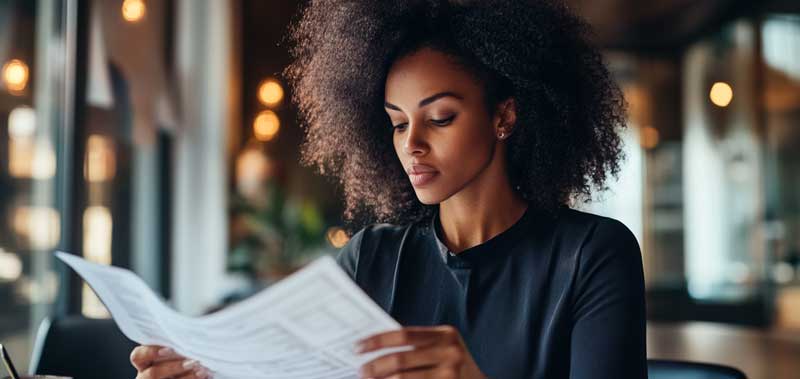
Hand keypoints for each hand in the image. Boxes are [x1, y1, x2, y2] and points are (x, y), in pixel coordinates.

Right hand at [130, 345, 211, 378]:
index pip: (138, 356)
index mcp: (144, 362)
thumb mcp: (172, 348)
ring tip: (203, 370)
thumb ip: (174, 344)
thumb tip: (190, 333)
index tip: (168, 349)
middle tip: (193, 362)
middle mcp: (146, 376)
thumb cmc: (178, 353)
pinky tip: (207, 375)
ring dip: (188, 376)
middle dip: (174, 367)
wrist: (182, 369)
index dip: (150, 352)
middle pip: (153, 373)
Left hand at [356, 326, 486, 378]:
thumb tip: (374, 347)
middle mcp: (450, 353)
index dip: (377, 341)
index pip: (403, 334)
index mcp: (445, 335)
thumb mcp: (442, 347)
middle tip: (361, 371)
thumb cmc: (452, 365)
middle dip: (375, 367)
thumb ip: (416, 345)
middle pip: (400, 359)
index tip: (357, 347)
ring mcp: (450, 375)